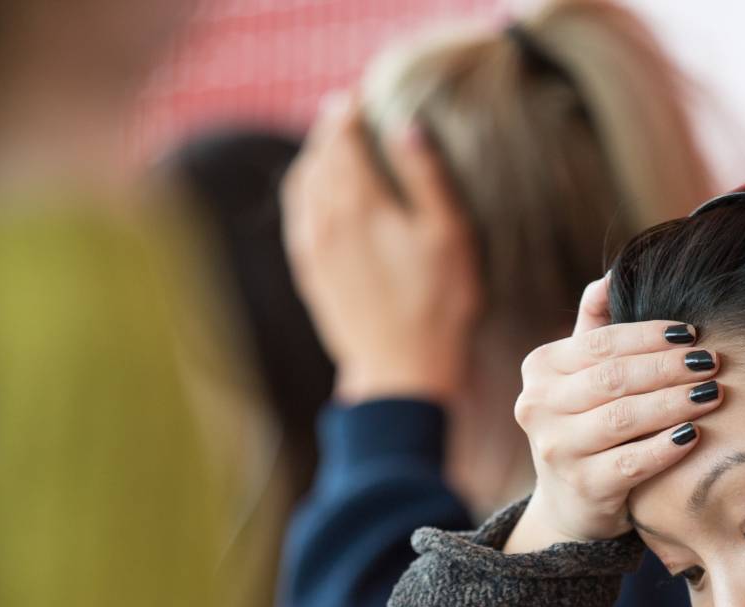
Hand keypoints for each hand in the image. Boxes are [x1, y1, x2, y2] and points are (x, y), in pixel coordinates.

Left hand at [282, 92, 480, 402]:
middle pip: (319, 156)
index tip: (359, 96)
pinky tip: (314, 191)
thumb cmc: (437, 305)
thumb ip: (427, 176)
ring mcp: (312, 247)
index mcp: (360, 202)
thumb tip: (405, 127)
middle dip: (331, 129)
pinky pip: (295, 215)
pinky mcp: (308, 272)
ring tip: (330, 144)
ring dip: (314, 157)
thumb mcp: (449, 235)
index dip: (350, 111)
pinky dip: (302, 190)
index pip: (344, 138)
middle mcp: (325, 218)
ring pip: (301, 183)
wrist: (399, 372)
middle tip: (345, 112)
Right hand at [505, 275, 723, 552]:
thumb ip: (593, 327)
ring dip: (674, 402)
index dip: (650, 335)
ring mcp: (557, 449)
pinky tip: (695, 434)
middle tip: (712, 361)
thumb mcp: (580, 376)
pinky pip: (632, 462)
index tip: (693, 332)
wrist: (569, 504)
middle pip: (614, 378)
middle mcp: (538, 407)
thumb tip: (611, 274)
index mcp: (540, 369)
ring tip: (713, 393)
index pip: (601, 343)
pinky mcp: (582, 487)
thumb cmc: (585, 425)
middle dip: (669, 367)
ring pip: (623, 418)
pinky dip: (666, 446)